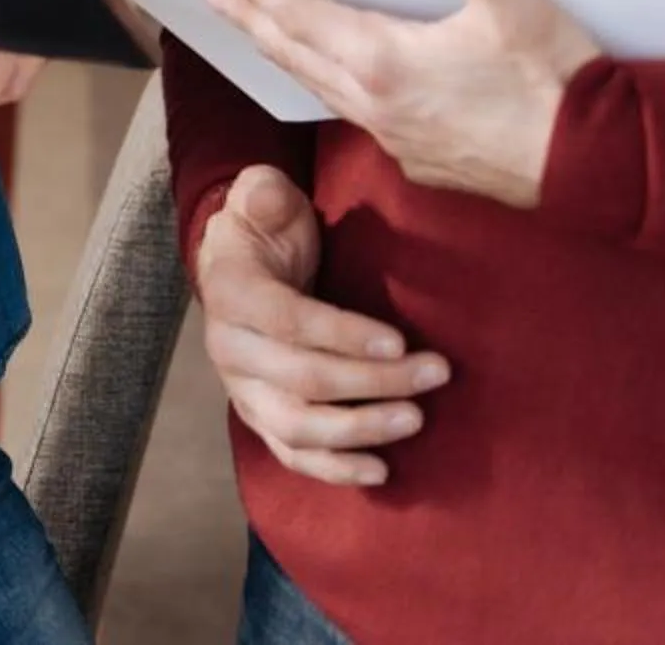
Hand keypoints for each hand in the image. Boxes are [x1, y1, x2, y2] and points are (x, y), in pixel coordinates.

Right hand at [198, 165, 447, 487]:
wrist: (237, 268)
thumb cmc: (264, 230)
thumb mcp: (261, 196)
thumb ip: (265, 193)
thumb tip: (270, 197)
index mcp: (229, 292)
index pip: (287, 321)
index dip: (343, 334)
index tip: (399, 340)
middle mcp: (228, 348)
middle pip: (302, 378)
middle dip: (373, 380)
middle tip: (435, 372)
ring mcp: (242, 390)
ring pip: (297, 425)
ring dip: (360, 428)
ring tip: (416, 418)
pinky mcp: (259, 417)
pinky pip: (292, 454)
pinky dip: (334, 469)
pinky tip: (380, 470)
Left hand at [209, 0, 600, 208]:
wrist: (597, 168)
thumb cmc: (559, 85)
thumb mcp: (516, 7)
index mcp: (386, 62)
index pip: (303, 17)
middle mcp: (377, 105)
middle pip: (296, 54)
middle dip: (255, 21)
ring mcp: (396, 138)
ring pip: (322, 89)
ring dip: (286, 56)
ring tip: (260, 34)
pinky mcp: (421, 161)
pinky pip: (356, 117)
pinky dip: (330, 89)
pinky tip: (336, 83)